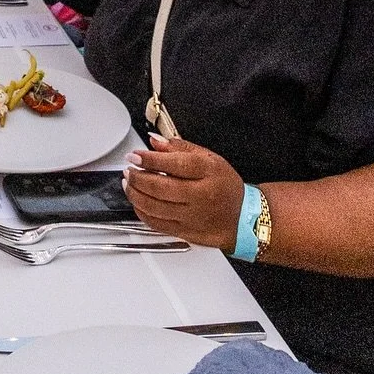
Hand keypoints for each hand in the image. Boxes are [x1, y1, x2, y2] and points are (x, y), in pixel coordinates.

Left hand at [123, 134, 244, 249]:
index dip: (149, 159)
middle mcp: (200, 196)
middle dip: (138, 177)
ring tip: (129, 183)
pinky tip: (138, 201)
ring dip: (135, 194)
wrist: (245, 218)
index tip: (134, 155)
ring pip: (155, 208)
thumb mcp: (209, 158)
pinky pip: (157, 224)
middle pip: (160, 188)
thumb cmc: (226, 186)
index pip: (174, 164)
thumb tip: (154, 141)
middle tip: (129, 169)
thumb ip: (179, 148)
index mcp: (207, 173)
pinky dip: (142, 212)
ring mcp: (192, 217)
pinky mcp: (186, 232)